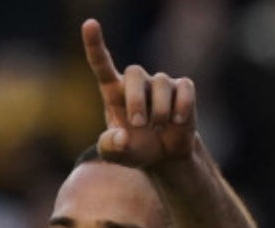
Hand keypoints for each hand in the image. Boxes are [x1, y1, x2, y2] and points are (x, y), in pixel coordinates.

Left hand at [82, 18, 197, 169]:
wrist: (164, 155)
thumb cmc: (134, 150)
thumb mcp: (116, 155)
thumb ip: (110, 148)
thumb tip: (121, 137)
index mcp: (114, 93)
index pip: (102, 64)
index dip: (95, 44)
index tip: (90, 24)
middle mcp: (136, 83)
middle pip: (134, 72)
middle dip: (136, 99)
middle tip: (138, 124)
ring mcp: (160, 83)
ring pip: (161, 83)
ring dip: (160, 111)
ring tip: (158, 128)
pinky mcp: (182, 88)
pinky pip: (184, 89)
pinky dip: (182, 107)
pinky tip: (177, 121)